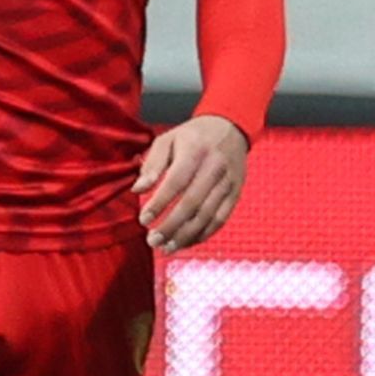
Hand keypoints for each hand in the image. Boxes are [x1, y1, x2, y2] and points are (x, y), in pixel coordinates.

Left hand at [137, 113, 250, 251]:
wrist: (230, 128)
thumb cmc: (191, 136)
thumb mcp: (167, 139)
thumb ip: (152, 164)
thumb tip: (137, 190)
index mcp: (195, 152)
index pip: (176, 182)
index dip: (159, 203)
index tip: (143, 219)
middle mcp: (215, 168)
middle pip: (193, 203)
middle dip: (171, 226)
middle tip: (152, 240)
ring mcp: (229, 182)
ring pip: (208, 215)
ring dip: (186, 235)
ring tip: (166, 247)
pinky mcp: (236, 193)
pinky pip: (221, 219)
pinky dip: (203, 234)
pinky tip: (186, 242)